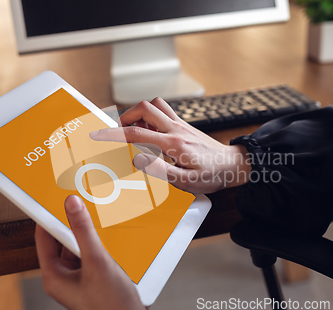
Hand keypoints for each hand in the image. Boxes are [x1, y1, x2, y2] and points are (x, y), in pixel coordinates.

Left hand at [35, 195, 149, 309]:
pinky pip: (92, 256)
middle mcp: (64, 278)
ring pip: (80, 248)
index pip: (43, 238)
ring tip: (100, 227)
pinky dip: (100, 247)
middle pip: (63, 241)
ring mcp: (79, 280)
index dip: (48, 216)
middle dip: (73, 226)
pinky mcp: (94, 280)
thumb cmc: (111, 307)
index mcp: (54, 277)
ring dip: (89, 237)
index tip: (55, 199)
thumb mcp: (96, 261)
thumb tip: (72, 205)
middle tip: (81, 208)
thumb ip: (84, 231)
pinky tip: (111, 242)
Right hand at [90, 98, 250, 193]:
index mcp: (173, 143)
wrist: (235, 165)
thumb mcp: (186, 181)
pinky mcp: (185, 126)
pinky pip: (165, 112)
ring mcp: (181, 125)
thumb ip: (161, 171)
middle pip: (146, 107)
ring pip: (156, 105)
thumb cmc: (213, 175)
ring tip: (135, 130)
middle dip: (126, 116)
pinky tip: (152, 133)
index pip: (136, 134)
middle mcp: (176, 129)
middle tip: (119, 131)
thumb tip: (138, 159)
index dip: (113, 133)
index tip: (98, 134)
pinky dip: (153, 117)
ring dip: (140, 113)